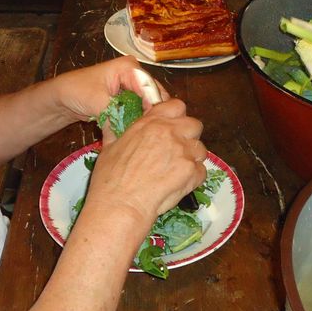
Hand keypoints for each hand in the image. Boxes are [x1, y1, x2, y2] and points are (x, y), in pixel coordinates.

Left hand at [53, 56, 170, 127]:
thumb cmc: (76, 91)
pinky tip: (137, 134)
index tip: (153, 126)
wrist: (61, 97)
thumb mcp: (96, 102)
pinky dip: (137, 122)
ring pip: (147, 106)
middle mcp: (135, 75)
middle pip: (153, 96)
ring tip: (145, 136)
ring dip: (145, 120)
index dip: (153, 107)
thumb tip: (126, 136)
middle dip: (152, 114)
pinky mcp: (128, 101)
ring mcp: (132, 88)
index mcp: (130, 67)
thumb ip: (114, 115)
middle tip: (151, 133)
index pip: (150, 88)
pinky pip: (139, 112)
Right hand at [87, 100, 206, 221]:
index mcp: (151, 123)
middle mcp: (170, 133)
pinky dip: (194, 178)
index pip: (176, 106)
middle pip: (195, 125)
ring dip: (192, 158)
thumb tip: (111, 122)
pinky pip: (201, 171)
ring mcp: (183, 152)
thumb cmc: (110, 179)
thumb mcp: (109, 148)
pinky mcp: (192, 172)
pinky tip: (179, 184)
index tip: (171, 126)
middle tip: (177, 150)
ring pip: (201, 149)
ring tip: (178, 171)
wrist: (121, 204)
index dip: (176, 116)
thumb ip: (115, 131)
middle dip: (189, 136)